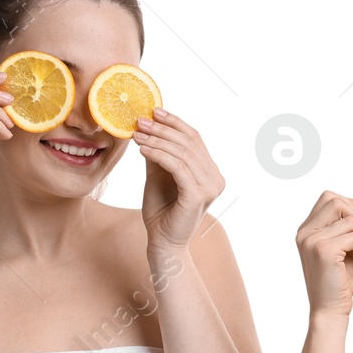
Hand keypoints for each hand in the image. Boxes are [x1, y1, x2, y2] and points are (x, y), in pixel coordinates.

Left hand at [134, 108, 224, 253]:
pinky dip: (158, 154)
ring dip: (156, 140)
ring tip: (136, 135)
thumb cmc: (161, 211)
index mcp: (211, 172)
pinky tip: (142, 149)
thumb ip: (159, 153)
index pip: (195, 139)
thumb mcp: (158, 175)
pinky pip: (177, 166)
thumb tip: (150, 126)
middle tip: (139, 121)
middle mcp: (216, 178)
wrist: (162, 241)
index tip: (154, 111)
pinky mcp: (198, 195)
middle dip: (162, 129)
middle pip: (189, 142)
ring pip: (182, 152)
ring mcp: (210, 187)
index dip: (175, 122)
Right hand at [294, 192, 352, 316]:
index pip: (328, 199)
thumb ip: (350, 229)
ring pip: (350, 220)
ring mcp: (312, 240)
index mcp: (306, 230)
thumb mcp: (346, 249)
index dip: (352, 201)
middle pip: (335, 201)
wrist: (331, 310)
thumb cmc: (340, 282)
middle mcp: (305, 233)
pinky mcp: (324, 250)